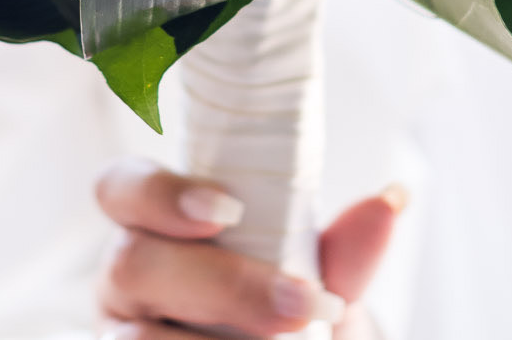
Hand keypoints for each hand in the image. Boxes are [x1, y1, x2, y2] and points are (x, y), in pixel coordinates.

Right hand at [95, 160, 404, 338]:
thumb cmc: (287, 305)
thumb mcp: (318, 279)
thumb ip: (345, 249)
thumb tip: (390, 199)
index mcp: (156, 224)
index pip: (121, 187)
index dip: (159, 192)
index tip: (227, 209)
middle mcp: (126, 276)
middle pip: (133, 264)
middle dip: (223, 286)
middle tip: (300, 307)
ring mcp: (121, 332)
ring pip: (134, 338)